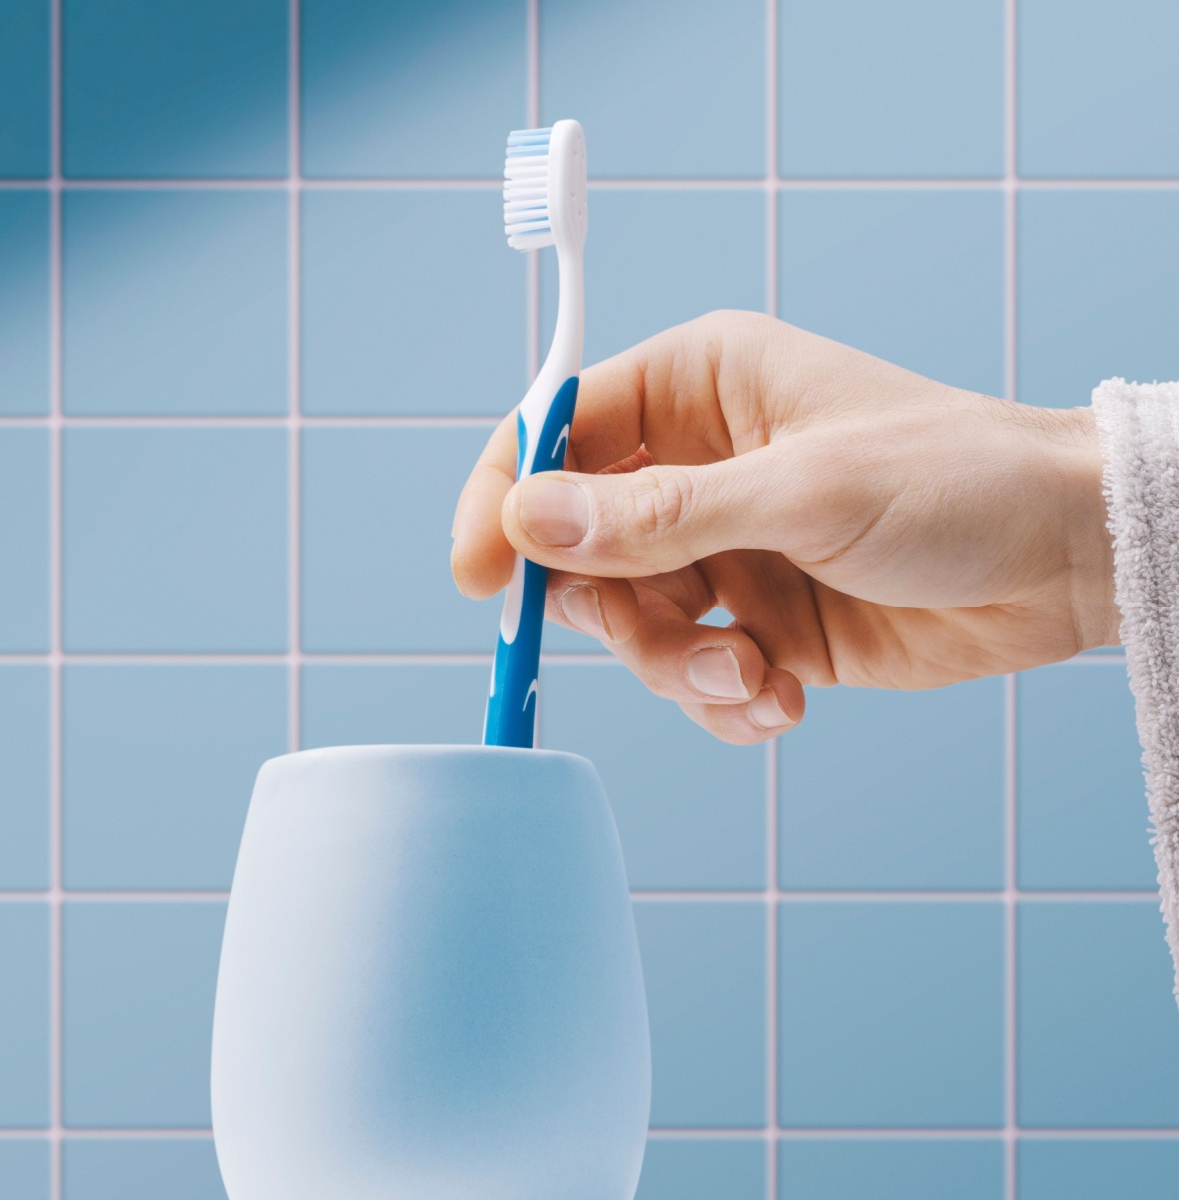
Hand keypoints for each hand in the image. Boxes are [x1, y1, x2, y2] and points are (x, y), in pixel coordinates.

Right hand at [452, 312, 1116, 743]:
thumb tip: (528, 519)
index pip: (558, 434)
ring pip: (634, 623)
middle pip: (583, 547)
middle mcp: (698, 465)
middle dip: (621, 614)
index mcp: (698, 387)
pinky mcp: (758, 617)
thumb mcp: (804, 494)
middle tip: (684, 643)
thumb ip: (660, 517)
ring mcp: (725, 547)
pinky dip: (726, 699)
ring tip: (760, 680)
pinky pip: (694, 670)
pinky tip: (783, 699)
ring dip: (684, 668)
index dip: (506, 499)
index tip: (477, 578)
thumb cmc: (955, 482)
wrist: (1065, 561)